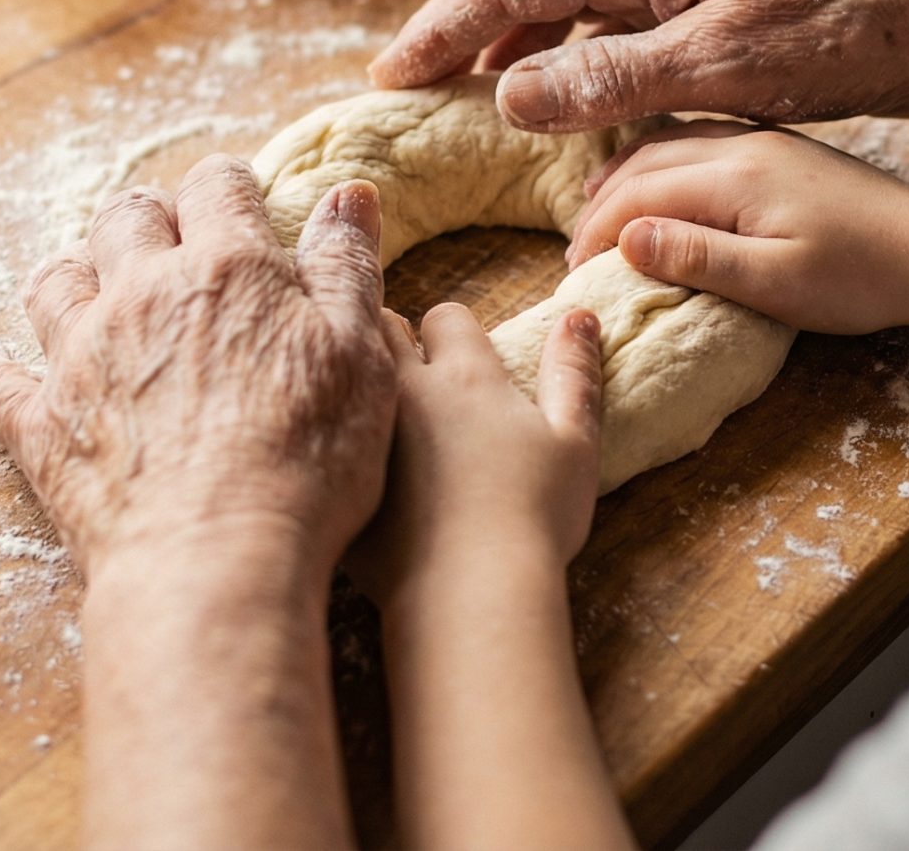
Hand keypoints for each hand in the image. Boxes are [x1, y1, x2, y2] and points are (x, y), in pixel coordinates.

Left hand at [0, 156, 394, 580]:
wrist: (213, 558)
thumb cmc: (306, 459)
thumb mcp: (360, 353)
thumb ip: (346, 265)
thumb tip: (347, 190)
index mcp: (226, 269)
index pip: (217, 188)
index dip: (229, 186)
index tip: (241, 201)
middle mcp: (142, 294)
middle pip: (126, 218)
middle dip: (148, 214)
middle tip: (170, 235)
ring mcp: (80, 358)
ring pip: (55, 280)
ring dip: (74, 268)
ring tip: (92, 279)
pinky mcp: (41, 427)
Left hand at [346, 304, 605, 604]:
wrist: (470, 593)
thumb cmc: (535, 517)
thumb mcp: (575, 441)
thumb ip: (573, 372)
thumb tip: (579, 314)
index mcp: (465, 376)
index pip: (446, 316)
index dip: (455, 332)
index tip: (462, 355)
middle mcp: (405, 393)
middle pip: (382, 330)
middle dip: (394, 339)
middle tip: (414, 374)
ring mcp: (366, 437)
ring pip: (348, 384)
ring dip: (363, 385)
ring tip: (384, 415)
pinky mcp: (341, 483)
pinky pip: (328, 447)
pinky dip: (339, 449)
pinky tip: (355, 474)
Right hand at [368, 0, 908, 131]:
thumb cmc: (843, 34)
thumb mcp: (718, 68)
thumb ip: (607, 80)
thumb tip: (507, 95)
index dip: (442, 27)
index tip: (392, 73)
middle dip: (457, 10)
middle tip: (411, 68)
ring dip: (507, 21)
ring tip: (471, 78)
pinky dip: (562, 31)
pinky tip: (561, 77)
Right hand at [567, 122, 908, 334]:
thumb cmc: (861, 278)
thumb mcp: (776, 283)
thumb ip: (698, 257)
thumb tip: (624, 239)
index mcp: (736, 174)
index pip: (638, 192)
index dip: (597, 232)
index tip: (575, 273)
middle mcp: (744, 144)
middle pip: (646, 158)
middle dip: (602, 202)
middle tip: (577, 252)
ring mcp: (765, 142)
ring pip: (670, 145)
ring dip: (627, 178)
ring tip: (599, 217)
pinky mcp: (782, 151)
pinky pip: (700, 144)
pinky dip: (662, 167)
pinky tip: (660, 188)